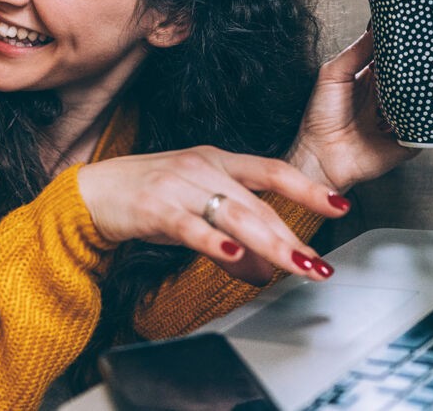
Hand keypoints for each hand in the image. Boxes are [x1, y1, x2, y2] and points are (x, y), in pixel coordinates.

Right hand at [77, 146, 349, 284]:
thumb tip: (265, 270)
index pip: (272, 170)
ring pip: (233, 214)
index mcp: (217, 160)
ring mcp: (178, 185)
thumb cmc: (146, 196)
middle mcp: (201, 167)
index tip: (340, 205)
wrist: (92, 192)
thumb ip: (234, 239)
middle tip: (317, 264)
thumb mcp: (196, 211)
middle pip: (257, 203)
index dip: (308, 187)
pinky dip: (214, 241)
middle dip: (291, 236)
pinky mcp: (154, 207)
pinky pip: (190, 226)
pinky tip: (233, 255)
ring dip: (268, 243)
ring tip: (292, 265)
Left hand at [288, 28, 418, 192]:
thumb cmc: (320, 117)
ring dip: (431, 88)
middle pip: (414, 75)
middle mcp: (389, 97)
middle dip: (424, 62)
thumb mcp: (333, 75)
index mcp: (371, 79)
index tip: (416, 24)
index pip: (394, 56)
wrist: (320, 157)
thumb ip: (355, 52)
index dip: (403, 42)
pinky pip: (429, 127)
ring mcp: (402, 118)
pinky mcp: (410, 139)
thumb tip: (376, 26)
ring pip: (426, 99)